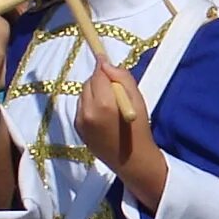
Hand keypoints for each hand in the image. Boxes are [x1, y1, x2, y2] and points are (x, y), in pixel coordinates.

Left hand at [73, 61, 168, 215]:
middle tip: (115, 89)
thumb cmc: (140, 130)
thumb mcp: (138, 101)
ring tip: (110, 105)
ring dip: (94, 93)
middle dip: (99, 81)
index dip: (102, 67)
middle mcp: (87, 112)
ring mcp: (80, 122)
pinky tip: (104, 116)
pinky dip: (90, 105)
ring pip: (83, 95)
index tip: (104, 58)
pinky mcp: (78, 129)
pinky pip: (81, 107)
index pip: (98, 75)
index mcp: (104, 104)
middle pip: (88, 83)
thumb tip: (105, 64)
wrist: (132, 161)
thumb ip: (122, 79)